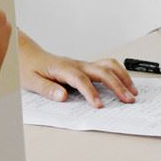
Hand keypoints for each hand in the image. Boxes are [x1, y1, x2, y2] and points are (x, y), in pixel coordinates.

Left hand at [18, 34, 136, 107]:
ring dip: (122, 77)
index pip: (81, 80)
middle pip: (101, 71)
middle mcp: (76, 64)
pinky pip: (106, 66)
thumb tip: (62, 97)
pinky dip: (118, 74)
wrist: (28, 55)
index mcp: (62, 68)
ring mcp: (82, 64)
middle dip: (117, 85)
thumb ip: (47, 89)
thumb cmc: (29, 67)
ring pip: (108, 65)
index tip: (99, 105)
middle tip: (128, 100)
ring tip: (132, 92)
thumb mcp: (31, 81)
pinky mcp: (85, 66)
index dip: (91, 92)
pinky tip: (125, 84)